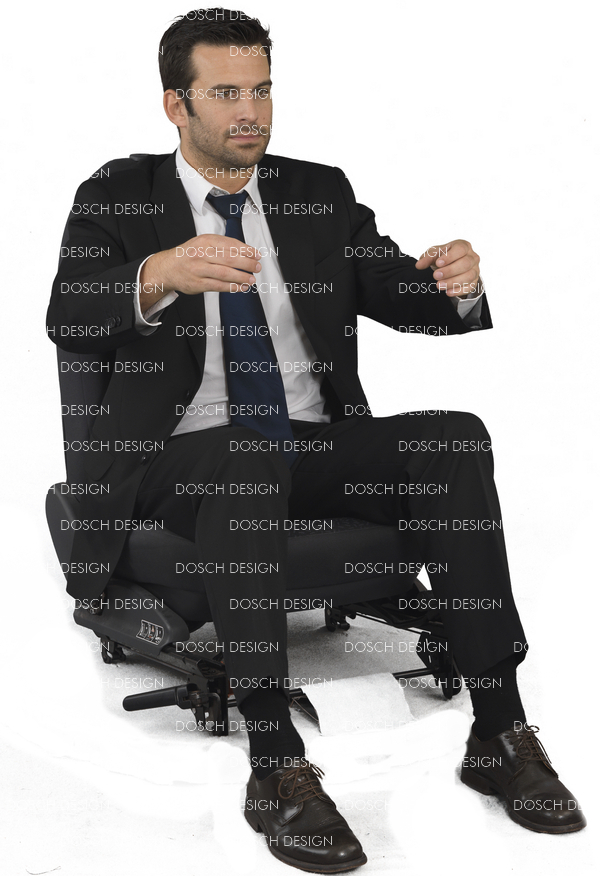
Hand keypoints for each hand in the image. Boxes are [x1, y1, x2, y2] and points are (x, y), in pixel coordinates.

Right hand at [139, 233, 261, 312]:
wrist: (168, 268)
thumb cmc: (189, 255)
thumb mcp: (203, 243)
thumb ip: (221, 245)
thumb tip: (246, 252)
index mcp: (205, 241)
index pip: (230, 244)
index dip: (246, 250)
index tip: (256, 255)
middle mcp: (201, 254)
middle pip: (230, 259)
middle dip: (247, 264)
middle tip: (257, 267)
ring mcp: (199, 270)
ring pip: (225, 273)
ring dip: (241, 277)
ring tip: (251, 279)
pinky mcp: (198, 284)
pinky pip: (218, 286)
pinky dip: (232, 287)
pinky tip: (241, 287)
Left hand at [415, 239, 479, 298]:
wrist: (451, 267)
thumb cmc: (444, 257)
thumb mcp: (434, 255)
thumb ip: (427, 258)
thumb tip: (419, 265)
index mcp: (464, 246)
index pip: (460, 249)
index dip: (450, 256)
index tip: (438, 263)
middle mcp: (472, 257)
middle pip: (465, 263)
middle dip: (450, 271)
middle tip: (436, 276)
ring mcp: (475, 270)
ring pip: (469, 276)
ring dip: (453, 282)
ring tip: (439, 285)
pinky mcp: (474, 282)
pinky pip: (469, 287)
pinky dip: (458, 291)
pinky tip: (447, 292)